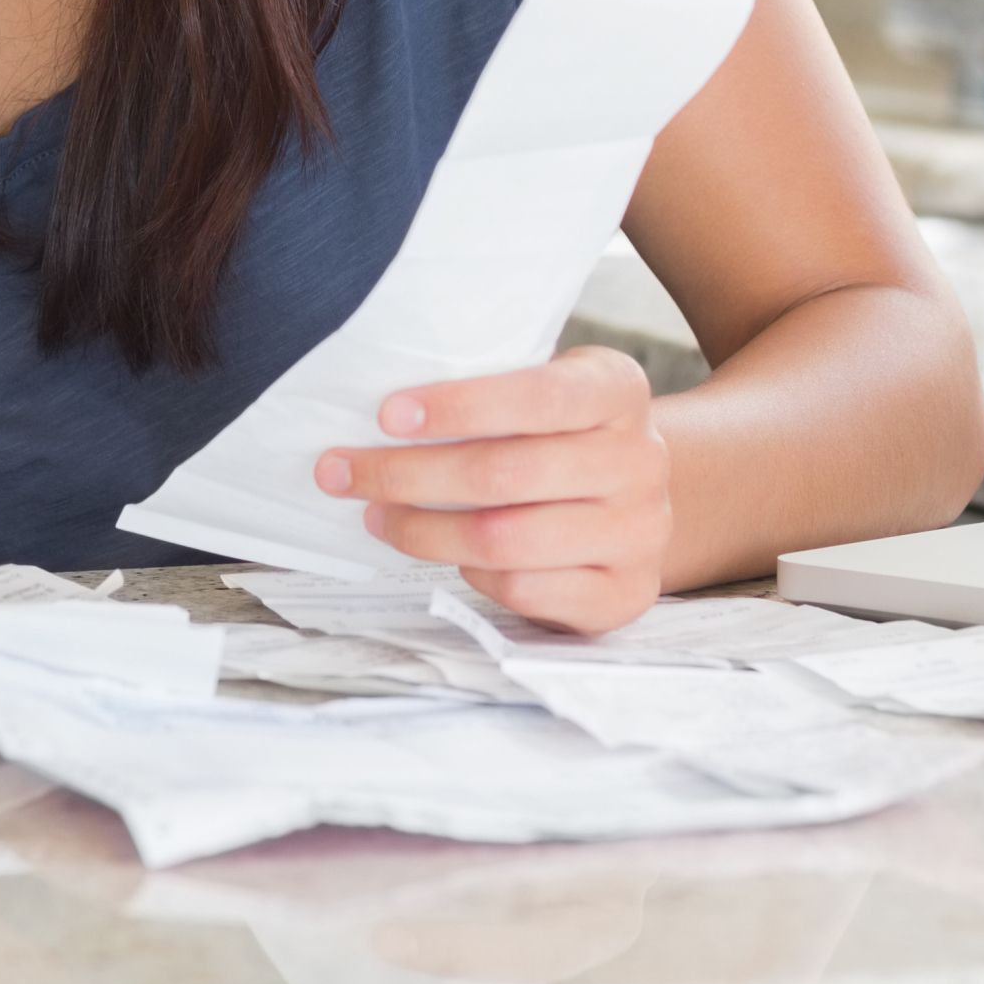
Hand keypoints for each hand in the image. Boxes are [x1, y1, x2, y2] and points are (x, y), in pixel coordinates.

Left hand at [318, 346, 670, 634]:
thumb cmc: (560, 436)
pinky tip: (444, 553)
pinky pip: (523, 590)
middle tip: (343, 472)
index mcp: (618, 390)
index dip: (458, 407)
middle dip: (408, 474)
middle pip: (506, 473)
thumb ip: (489, 393)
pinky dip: (470, 574)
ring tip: (375, 516)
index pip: (537, 397)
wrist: (630, 499)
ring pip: (505, 539)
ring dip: (422, 532)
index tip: (386, 416)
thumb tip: (382, 415)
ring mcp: (640, 531)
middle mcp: (640, 459)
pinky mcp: (625, 593)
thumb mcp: (544, 390)